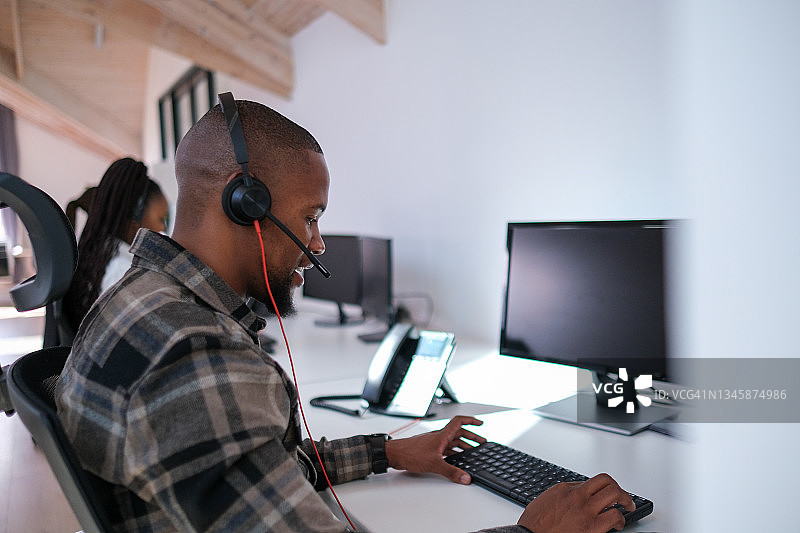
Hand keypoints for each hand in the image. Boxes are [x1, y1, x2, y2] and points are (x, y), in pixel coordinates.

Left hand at [384, 416, 485, 484]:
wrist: (395, 454)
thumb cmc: (410, 453)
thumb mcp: (434, 463)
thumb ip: (451, 472)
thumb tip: (465, 477)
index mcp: (442, 435)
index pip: (459, 421)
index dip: (471, 420)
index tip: (480, 423)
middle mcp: (439, 437)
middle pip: (459, 433)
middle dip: (472, 436)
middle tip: (482, 442)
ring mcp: (434, 443)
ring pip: (453, 442)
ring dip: (464, 446)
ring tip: (473, 451)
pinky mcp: (430, 450)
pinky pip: (446, 450)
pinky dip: (454, 453)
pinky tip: (457, 460)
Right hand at [517, 473, 634, 532]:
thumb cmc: (533, 526)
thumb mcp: (543, 503)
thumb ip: (558, 498)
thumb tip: (566, 500)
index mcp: (564, 489)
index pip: (589, 482)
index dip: (598, 490)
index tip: (601, 496)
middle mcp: (577, 495)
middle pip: (605, 481)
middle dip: (617, 488)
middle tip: (622, 496)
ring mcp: (586, 509)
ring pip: (614, 493)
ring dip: (625, 499)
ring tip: (628, 506)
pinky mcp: (593, 526)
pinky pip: (615, 516)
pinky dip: (620, 519)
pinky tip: (618, 524)